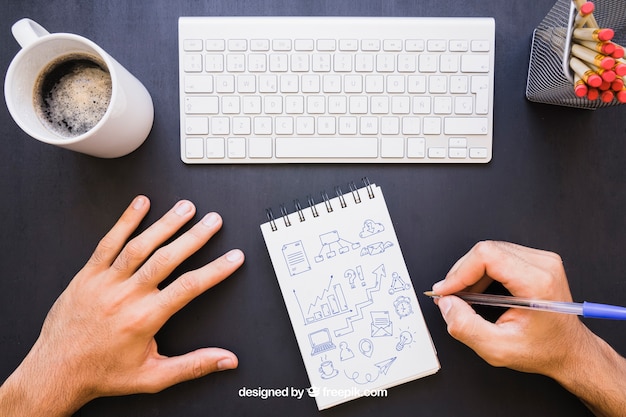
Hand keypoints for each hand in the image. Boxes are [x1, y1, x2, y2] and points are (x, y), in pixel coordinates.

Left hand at [0, 196, 243, 415]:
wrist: (56, 372)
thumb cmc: (102, 373)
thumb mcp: (153, 377)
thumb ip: (193, 366)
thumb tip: (225, 360)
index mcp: (145, 318)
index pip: (189, 286)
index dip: (216, 270)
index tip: (233, 257)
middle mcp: (126, 296)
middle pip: (167, 258)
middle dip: (194, 236)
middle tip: (213, 221)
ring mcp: (105, 282)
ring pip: (140, 245)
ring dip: (165, 223)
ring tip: (185, 208)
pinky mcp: (87, 275)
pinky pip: (108, 242)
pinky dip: (125, 221)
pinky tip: (140, 205)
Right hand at [431, 241, 625, 416]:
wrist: (569, 351)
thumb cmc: (543, 350)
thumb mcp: (498, 349)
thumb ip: (466, 327)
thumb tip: (447, 304)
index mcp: (537, 282)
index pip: (487, 256)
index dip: (459, 272)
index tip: (445, 291)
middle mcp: (543, 265)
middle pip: (486, 251)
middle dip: (461, 273)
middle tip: (450, 296)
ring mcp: (542, 260)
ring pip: (490, 251)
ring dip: (470, 272)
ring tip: (463, 296)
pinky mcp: (536, 261)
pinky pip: (499, 255)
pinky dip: (482, 272)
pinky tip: (478, 290)